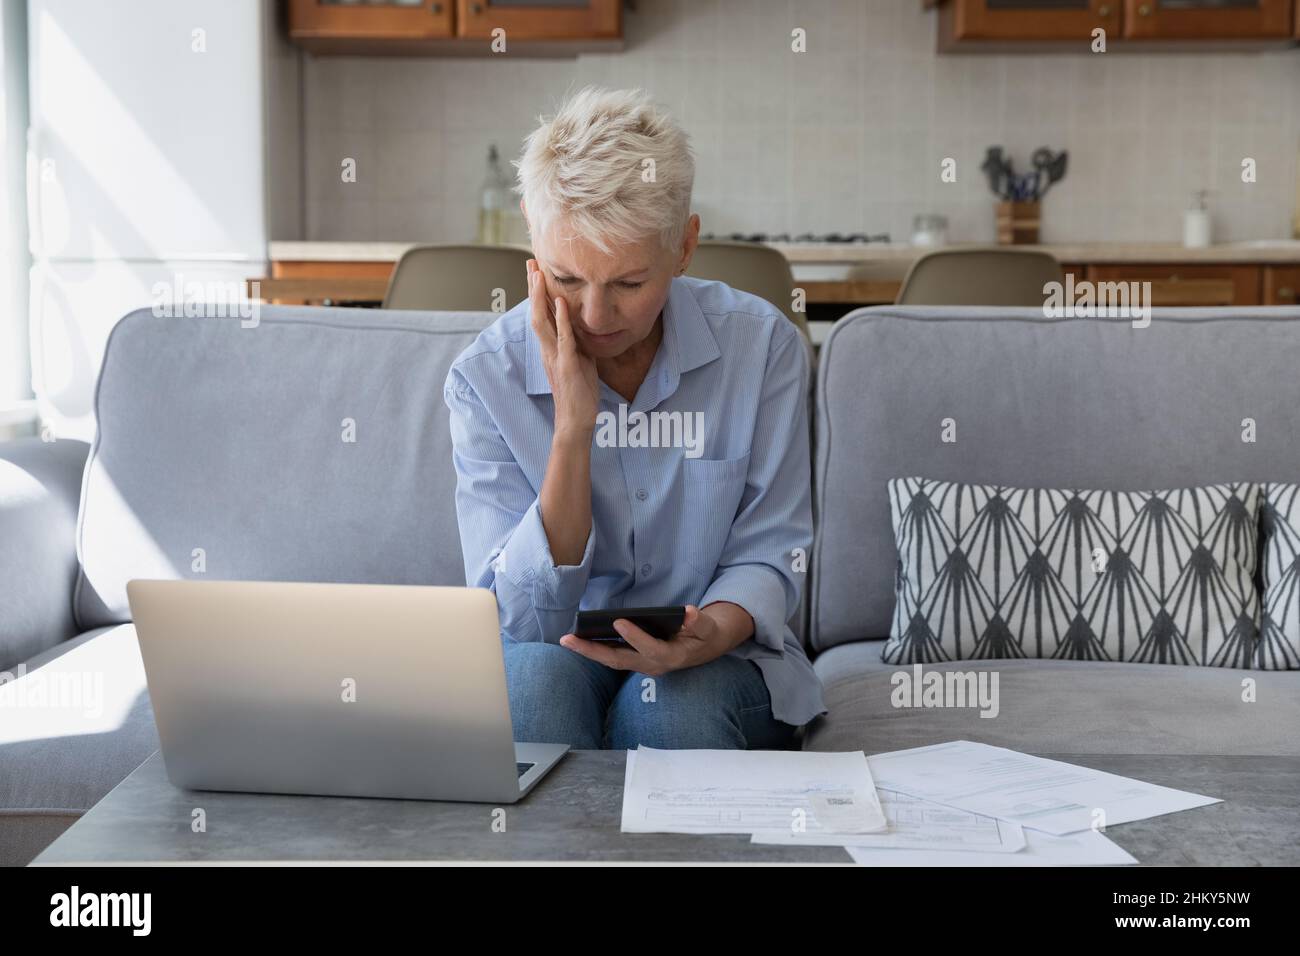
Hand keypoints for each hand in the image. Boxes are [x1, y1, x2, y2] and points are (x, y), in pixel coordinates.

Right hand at [527, 258, 598, 436]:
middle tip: (530, 262)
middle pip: (536, 312)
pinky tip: (563, 302)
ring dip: (540, 297)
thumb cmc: (580, 393)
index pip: (542, 314)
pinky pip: (563, 339)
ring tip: (539, 274)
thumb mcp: (580, 361)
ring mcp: (555, 357)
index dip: (537, 292)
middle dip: (533, 287)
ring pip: (543, 322)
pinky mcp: (566, 366)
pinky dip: (563, 320)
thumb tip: (581, 327)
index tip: (535, 270)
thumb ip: (577, 343)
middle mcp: (547, 350)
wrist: (577, 421)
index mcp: (551, 348)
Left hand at [558, 605, 726, 676]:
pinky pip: (612, 657)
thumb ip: (699, 622)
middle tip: (569, 640)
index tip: (619, 621)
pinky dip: (594, 649)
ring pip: (611, 661)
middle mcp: (653, 665)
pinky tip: (578, 639)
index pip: (650, 649)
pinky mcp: (636, 661)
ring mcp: (642, 665)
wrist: (704, 648)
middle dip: (592, 651)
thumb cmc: (704, 635)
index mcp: (672, 656)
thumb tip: (688, 613)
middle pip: (619, 660)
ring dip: (588, 652)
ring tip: (566, 640)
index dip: (635, 637)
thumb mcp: (708, 627)